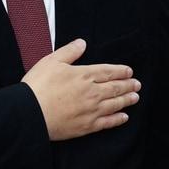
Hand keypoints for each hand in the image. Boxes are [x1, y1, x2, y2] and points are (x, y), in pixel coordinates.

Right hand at [21, 38, 138, 141]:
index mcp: (84, 75)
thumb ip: (69, 52)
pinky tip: (124, 117)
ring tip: (135, 97)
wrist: (31, 113)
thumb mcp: (50, 62)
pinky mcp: (88, 126)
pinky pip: (108, 122)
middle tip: (137, 84)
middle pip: (115, 88)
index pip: (108, 71)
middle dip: (128, 85)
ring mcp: (92, 110)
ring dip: (127, 100)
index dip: (121, 71)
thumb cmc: (38, 86)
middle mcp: (93, 92)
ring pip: (115, 104)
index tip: (129, 71)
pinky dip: (118, 119)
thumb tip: (82, 43)